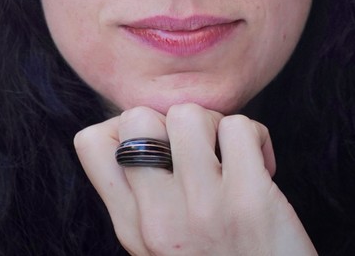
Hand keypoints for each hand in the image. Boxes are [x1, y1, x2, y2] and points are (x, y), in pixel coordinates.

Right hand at [74, 103, 316, 255]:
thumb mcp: (165, 247)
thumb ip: (150, 201)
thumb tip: (149, 131)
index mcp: (132, 229)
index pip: (92, 142)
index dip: (125, 129)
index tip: (158, 150)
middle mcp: (158, 219)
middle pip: (136, 118)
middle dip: (171, 120)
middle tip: (198, 151)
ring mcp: (203, 209)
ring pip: (188, 114)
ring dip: (215, 124)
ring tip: (230, 156)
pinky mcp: (250, 200)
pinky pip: (240, 127)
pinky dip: (256, 138)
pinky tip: (262, 167)